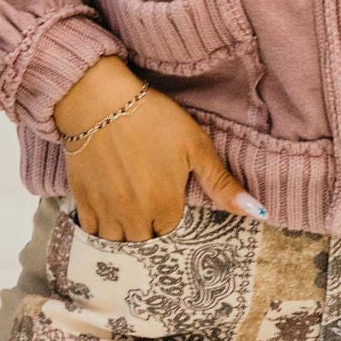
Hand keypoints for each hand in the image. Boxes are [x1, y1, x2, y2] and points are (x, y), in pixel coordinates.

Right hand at [53, 57, 265, 239]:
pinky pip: (91, 230)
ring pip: (117, 240)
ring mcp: (105, 210)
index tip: (167, 194)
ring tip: (127, 205)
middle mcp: (135, 216)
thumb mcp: (195, 146)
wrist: (99, 100)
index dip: (170, 212)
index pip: (171, 230)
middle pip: (144, 239)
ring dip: (124, 230)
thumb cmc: (152, 118)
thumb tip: (259, 212)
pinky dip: (99, 226)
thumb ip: (223, 184)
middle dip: (148, 225)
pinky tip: (106, 207)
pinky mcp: (81, 200)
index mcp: (165, 206)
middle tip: (146, 197)